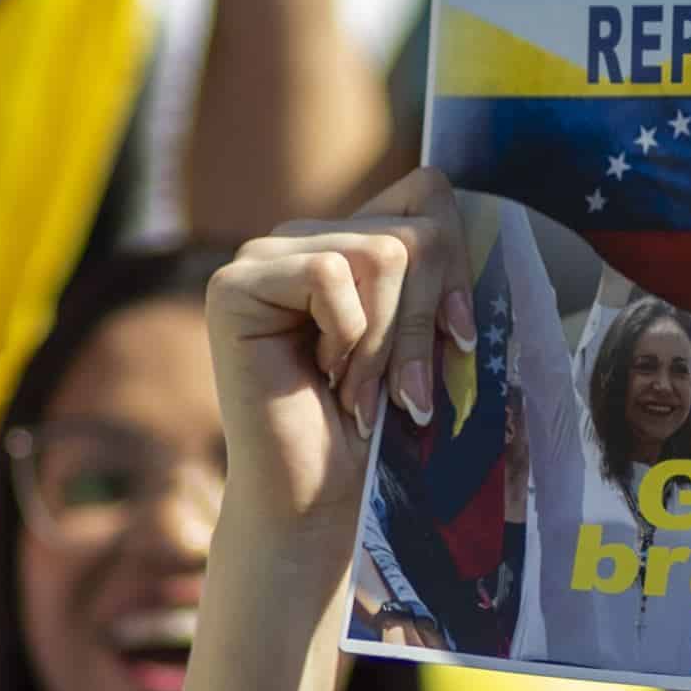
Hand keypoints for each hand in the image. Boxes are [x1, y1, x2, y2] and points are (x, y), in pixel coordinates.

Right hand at [210, 169, 477, 572]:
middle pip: (415, 230)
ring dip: (389, 343)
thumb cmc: (378, 429)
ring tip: (359, 391)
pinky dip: (349, 337)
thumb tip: (444, 187)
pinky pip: (332, 275)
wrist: (320, 502)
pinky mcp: (233, 285)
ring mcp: (261, 256)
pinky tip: (324, 377)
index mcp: (347, 239)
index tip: (457, 341)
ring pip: (384, 254)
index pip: (428, 193)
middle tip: (401, 390)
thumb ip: (432, 264)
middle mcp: (300, 237)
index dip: (456, 268)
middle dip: (425, 322)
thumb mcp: (426, 334)